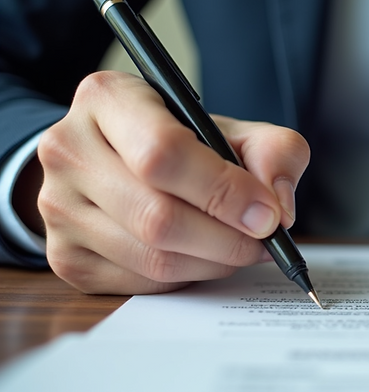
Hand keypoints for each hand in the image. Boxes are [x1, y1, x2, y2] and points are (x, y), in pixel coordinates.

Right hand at [32, 71, 308, 294]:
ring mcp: (58, 207)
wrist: (124, 163)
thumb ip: (274, 153)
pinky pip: (141, 283)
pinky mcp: (66, 256)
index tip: (267, 215)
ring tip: (238, 247)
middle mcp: (69, 149)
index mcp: (108, 99)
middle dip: (228, 240)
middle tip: (263, 241)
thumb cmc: (185, 144)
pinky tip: (201, 257)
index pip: (163, 154)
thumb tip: (277, 208)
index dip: (224, 192)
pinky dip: (186, 278)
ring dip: (213, 263)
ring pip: (153, 258)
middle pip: (158, 217)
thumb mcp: (235, 131)